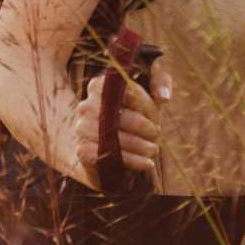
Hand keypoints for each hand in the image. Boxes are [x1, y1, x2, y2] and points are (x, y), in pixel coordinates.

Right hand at [72, 61, 171, 182]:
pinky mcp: (83, 149)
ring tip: (154, 149)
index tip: (156, 115)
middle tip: (157, 134)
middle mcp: (86, 104)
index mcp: (100, 85)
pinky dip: (131, 160)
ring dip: (138, 145)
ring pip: (113, 136)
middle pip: (118, 114)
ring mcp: (81, 127)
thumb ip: (160, 82)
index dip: (144, 104)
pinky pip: (108, 154)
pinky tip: (146, 162)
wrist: (112, 150)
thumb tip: (163, 97)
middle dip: (142, 126)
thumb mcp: (148, 95)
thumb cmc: (135, 116)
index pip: (124, 91)